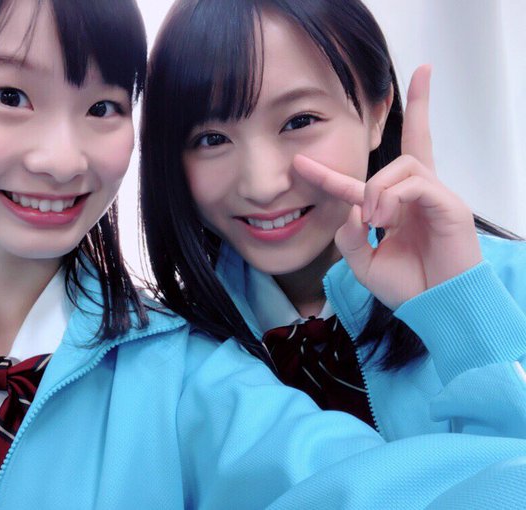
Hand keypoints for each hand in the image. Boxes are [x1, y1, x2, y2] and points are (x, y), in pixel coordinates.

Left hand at [293, 65, 481, 309]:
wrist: (437, 309)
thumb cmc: (408, 286)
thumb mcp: (363, 263)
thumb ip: (348, 235)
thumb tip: (348, 206)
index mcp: (395, 207)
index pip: (370, 175)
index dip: (339, 166)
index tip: (314, 152)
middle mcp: (416, 195)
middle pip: (415, 141)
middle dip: (421, 105)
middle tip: (424, 73)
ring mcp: (435, 197)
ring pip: (402, 165)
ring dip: (377, 190)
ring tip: (375, 222)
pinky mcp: (450, 205)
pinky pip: (416, 183)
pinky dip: (392, 199)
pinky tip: (385, 222)